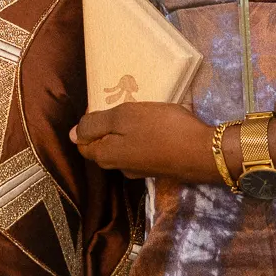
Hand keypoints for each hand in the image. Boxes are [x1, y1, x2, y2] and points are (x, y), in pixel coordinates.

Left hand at [72, 103, 219, 182]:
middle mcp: (119, 168)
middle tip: (122, 105)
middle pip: (103, 146)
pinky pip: (142, 149)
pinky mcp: (158, 168)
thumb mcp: (124, 118)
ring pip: (123, 148)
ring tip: (140, 112)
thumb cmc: (161, 130)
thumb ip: (95, 124)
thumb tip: (72, 134)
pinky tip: (156, 126)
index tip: (103, 105)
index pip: (82, 144)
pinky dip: (144, 137)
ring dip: (127, 131)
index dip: (87, 124)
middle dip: (107, 128)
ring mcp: (140, 170)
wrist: (203, 152)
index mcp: (105, 156)